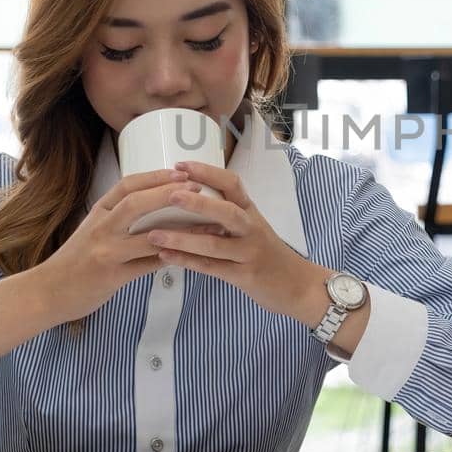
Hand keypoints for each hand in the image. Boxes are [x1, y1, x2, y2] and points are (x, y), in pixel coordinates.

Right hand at [39, 169, 202, 322]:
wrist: (46, 293)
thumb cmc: (74, 261)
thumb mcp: (92, 231)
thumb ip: (116, 219)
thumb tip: (151, 205)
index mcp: (97, 212)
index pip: (126, 185)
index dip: (155, 176)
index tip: (180, 172)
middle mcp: (100, 228)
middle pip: (136, 203)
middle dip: (169, 193)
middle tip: (198, 189)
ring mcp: (105, 252)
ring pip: (147, 236)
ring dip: (181, 231)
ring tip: (207, 226)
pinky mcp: (111, 276)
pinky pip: (147, 265)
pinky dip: (169, 258)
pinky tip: (190, 255)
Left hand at [145, 160, 332, 325]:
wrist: (297, 285)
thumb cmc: (269, 254)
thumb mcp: (252, 227)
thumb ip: (226, 214)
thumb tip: (189, 199)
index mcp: (251, 211)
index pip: (232, 184)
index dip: (207, 173)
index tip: (180, 165)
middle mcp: (251, 228)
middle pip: (226, 210)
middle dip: (197, 202)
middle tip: (170, 195)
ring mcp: (249, 252)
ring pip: (214, 243)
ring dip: (182, 239)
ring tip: (154, 235)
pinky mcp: (244, 276)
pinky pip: (212, 268)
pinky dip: (187, 262)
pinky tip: (166, 257)